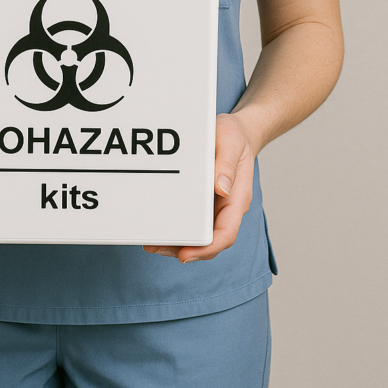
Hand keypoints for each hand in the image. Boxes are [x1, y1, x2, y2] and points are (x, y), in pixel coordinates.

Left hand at [143, 112, 255, 263]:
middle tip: (155, 247)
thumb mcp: (231, 143)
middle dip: (182, 249)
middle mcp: (225, 207)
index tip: (185, 254)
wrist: (236, 132)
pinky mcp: (202, 201)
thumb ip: (227, 164)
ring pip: (197, 233)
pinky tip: (159, 225)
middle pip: (207, 240)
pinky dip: (176, 226)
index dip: (206, 248)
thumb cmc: (235, 137)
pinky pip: (190, 219)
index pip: (225, 233)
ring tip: (151, 242)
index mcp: (236, 199)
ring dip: (176, 242)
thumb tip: (221, 189)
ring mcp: (214, 206)